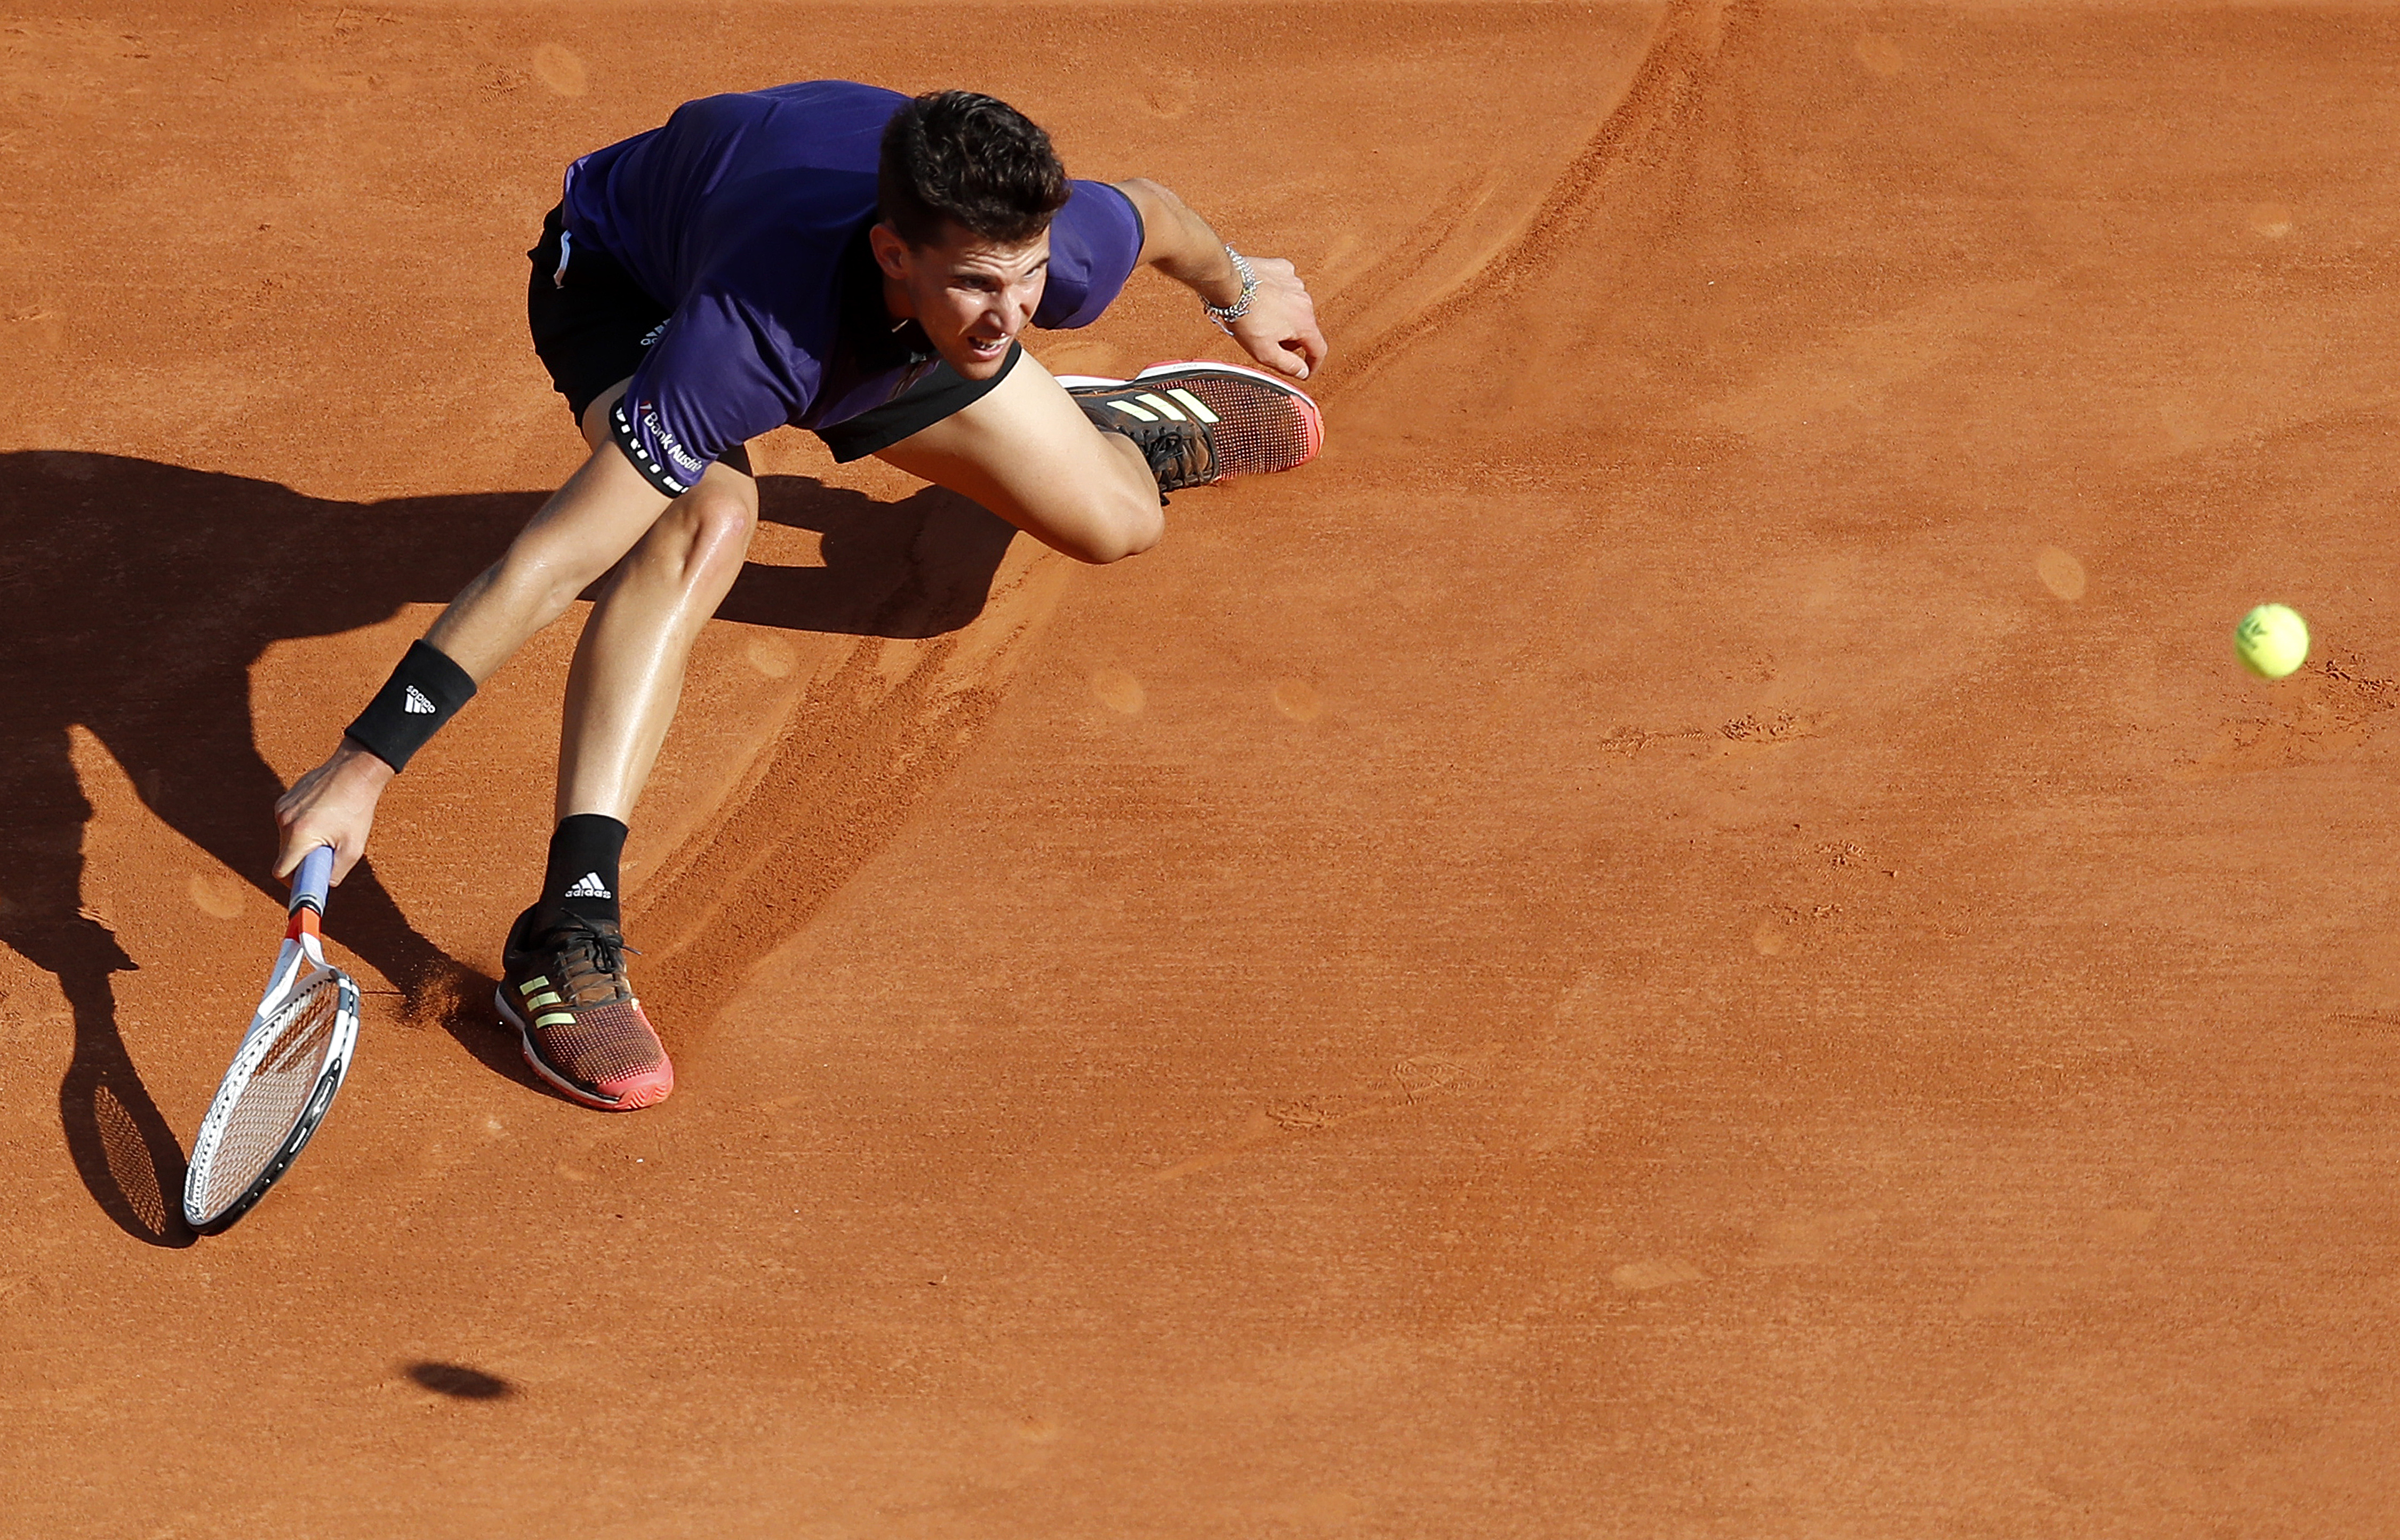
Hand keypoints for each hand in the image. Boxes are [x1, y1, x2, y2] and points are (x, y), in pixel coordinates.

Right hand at [273, 739, 394, 882]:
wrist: (355, 771)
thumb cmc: (357, 809)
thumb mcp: (353, 848)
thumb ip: (335, 872)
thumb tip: (324, 885)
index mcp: (298, 835)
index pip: (281, 871)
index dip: (293, 882)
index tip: (308, 881)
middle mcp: (284, 821)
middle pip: (284, 855)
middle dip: (303, 860)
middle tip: (326, 854)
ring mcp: (282, 808)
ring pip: (287, 839)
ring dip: (304, 843)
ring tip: (329, 831)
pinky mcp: (284, 799)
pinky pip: (289, 823)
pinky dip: (303, 827)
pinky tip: (323, 817)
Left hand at [1225, 256, 1328, 382]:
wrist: (1228, 284)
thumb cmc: (1245, 316)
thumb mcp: (1265, 352)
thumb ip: (1287, 365)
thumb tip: (1302, 372)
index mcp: (1305, 323)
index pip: (1318, 349)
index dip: (1313, 364)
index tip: (1307, 369)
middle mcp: (1305, 301)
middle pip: (1304, 328)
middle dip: (1290, 338)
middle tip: (1268, 341)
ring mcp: (1295, 283)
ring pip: (1294, 306)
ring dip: (1283, 315)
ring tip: (1261, 317)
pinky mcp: (1282, 269)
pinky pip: (1284, 285)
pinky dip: (1277, 293)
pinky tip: (1263, 297)